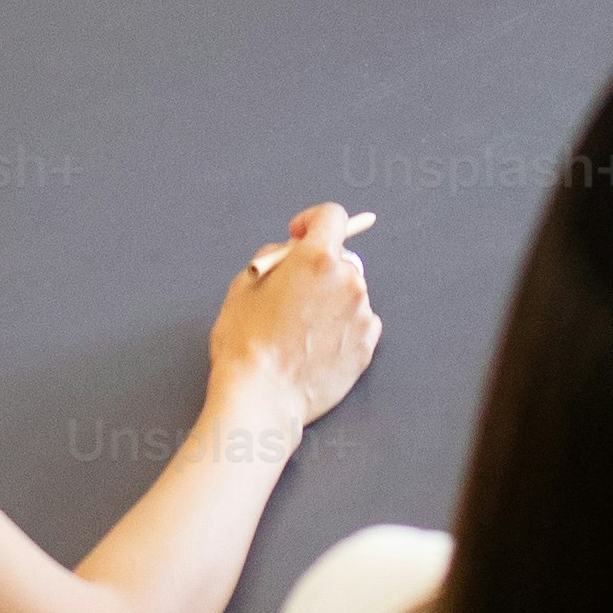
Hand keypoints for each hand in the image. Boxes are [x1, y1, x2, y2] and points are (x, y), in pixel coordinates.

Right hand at [206, 206, 381, 431]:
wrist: (262, 397)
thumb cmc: (246, 342)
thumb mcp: (244, 284)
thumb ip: (275, 257)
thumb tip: (292, 252)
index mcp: (316, 259)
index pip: (332, 216)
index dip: (312, 222)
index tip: (298, 237)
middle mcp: (347, 281)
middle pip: (340, 259)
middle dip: (319, 269)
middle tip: (292, 295)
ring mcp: (362, 314)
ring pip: (349, 293)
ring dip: (331, 300)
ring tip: (300, 330)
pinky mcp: (367, 346)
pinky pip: (359, 323)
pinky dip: (342, 328)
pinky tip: (316, 347)